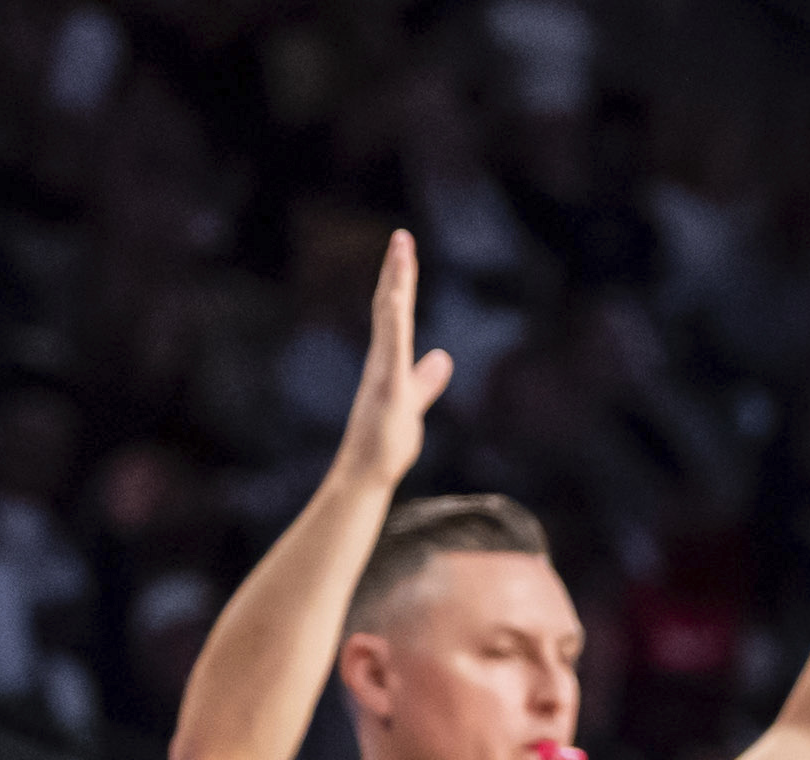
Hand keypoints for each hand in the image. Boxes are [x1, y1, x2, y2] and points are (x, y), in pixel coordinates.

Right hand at [337, 231, 453, 493]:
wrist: (367, 472)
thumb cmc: (386, 442)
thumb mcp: (415, 402)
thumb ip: (426, 380)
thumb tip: (442, 358)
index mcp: (389, 361)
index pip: (396, 315)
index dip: (401, 284)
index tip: (405, 253)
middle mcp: (382, 359)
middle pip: (389, 307)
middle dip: (396, 271)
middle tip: (402, 237)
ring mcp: (383, 370)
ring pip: (389, 318)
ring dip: (395, 284)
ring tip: (401, 251)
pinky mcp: (387, 387)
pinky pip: (391, 348)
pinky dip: (394, 321)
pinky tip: (397, 299)